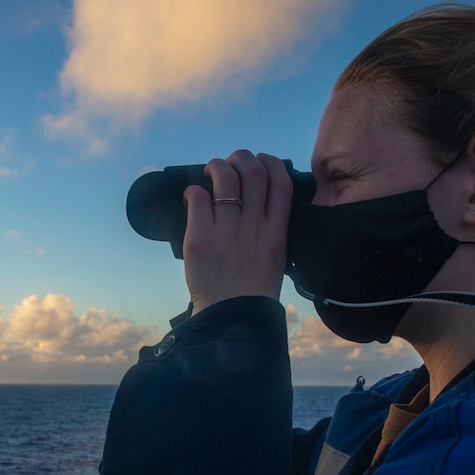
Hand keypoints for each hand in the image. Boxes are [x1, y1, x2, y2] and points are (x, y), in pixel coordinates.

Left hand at [182, 151, 292, 313]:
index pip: (282, 182)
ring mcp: (227, 230)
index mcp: (276, 231)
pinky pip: (197, 198)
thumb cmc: (253, 290)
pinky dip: (194, 191)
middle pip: (254, 171)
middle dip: (242, 158)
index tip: (261, 161)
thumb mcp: (275, 256)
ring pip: (225, 179)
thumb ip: (270, 228)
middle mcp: (254, 226)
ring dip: (217, 166)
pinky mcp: (201, 238)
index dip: (272, 163)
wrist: (232, 316)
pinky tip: (192, 196)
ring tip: (210, 171)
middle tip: (231, 163)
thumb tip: (258, 202)